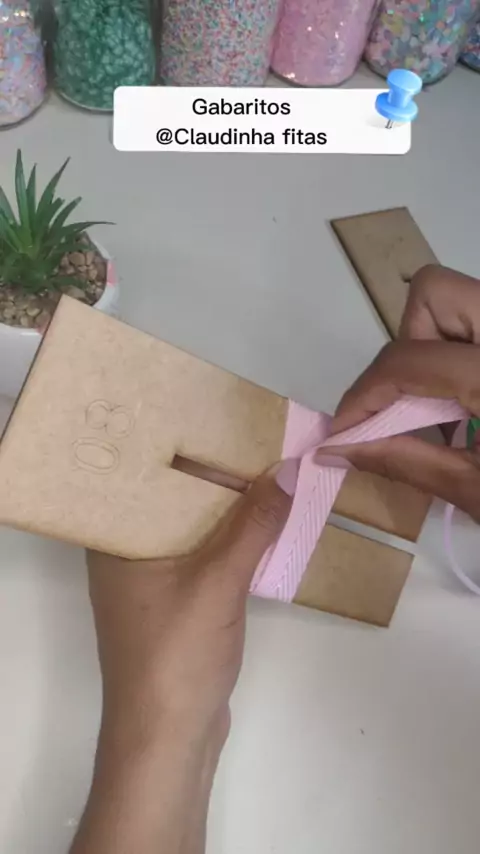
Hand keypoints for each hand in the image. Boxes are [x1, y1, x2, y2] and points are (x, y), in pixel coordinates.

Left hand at [88, 466, 291, 738]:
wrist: (167, 736)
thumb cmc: (177, 653)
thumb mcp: (219, 581)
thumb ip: (255, 523)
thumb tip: (291, 468)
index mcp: (117, 536)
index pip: (153, 472)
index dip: (194, 445)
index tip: (238, 424)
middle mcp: (127, 550)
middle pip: (178, 498)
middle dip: (224, 475)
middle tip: (270, 444)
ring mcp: (151, 577)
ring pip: (197, 527)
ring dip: (235, 509)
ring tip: (278, 474)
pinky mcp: (176, 600)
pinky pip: (207, 555)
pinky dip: (236, 541)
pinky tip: (270, 524)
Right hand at [316, 265, 479, 520]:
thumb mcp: (479, 492)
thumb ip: (406, 462)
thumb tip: (336, 450)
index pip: (408, 362)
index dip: (363, 397)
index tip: (342, 433)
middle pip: (433, 293)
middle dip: (406, 345)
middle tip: (408, 402)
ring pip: (457, 297)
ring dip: (432, 342)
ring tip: (441, 404)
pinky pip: (474, 322)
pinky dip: (456, 350)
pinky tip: (466, 403)